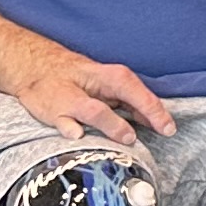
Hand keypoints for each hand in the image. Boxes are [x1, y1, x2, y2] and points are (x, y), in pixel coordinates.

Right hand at [3, 47, 175, 146]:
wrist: (34, 68)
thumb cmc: (77, 80)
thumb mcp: (106, 87)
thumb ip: (130, 103)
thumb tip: (155, 121)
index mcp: (113, 78)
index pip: (141, 94)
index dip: (158, 111)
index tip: (170, 129)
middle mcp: (95, 86)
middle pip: (126, 97)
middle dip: (146, 114)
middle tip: (163, 131)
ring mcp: (72, 100)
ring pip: (96, 112)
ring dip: (113, 125)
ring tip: (128, 138)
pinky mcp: (52, 112)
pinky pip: (63, 123)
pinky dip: (70, 129)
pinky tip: (78, 136)